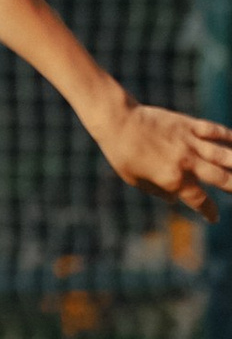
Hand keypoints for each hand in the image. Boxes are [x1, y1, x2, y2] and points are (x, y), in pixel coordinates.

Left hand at [97, 101, 231, 218]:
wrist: (117, 120)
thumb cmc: (122, 153)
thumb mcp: (136, 180)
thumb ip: (159, 192)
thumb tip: (175, 199)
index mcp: (173, 179)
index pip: (199, 201)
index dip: (209, 211)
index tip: (214, 217)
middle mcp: (186, 162)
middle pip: (222, 178)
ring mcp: (189, 142)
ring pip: (224, 155)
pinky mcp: (188, 124)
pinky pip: (214, 131)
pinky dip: (229, 136)